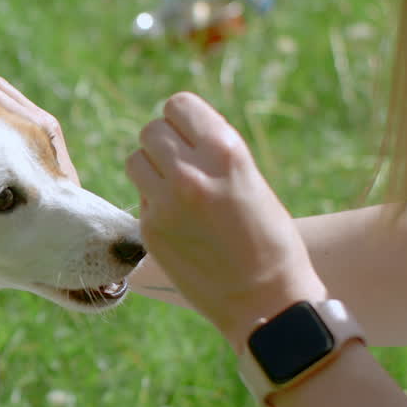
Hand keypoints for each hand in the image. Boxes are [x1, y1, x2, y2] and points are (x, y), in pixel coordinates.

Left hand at [124, 92, 327, 349]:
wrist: (266, 300)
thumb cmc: (270, 239)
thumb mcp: (250, 179)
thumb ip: (212, 153)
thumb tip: (179, 134)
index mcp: (225, 151)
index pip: (178, 105)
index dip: (182, 120)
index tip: (190, 137)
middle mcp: (191, 172)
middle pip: (150, 131)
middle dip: (164, 145)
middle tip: (182, 166)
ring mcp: (166, 203)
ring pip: (135, 160)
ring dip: (150, 169)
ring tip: (175, 189)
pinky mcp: (150, 230)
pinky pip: (139, 198)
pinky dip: (152, 202)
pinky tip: (178, 222)